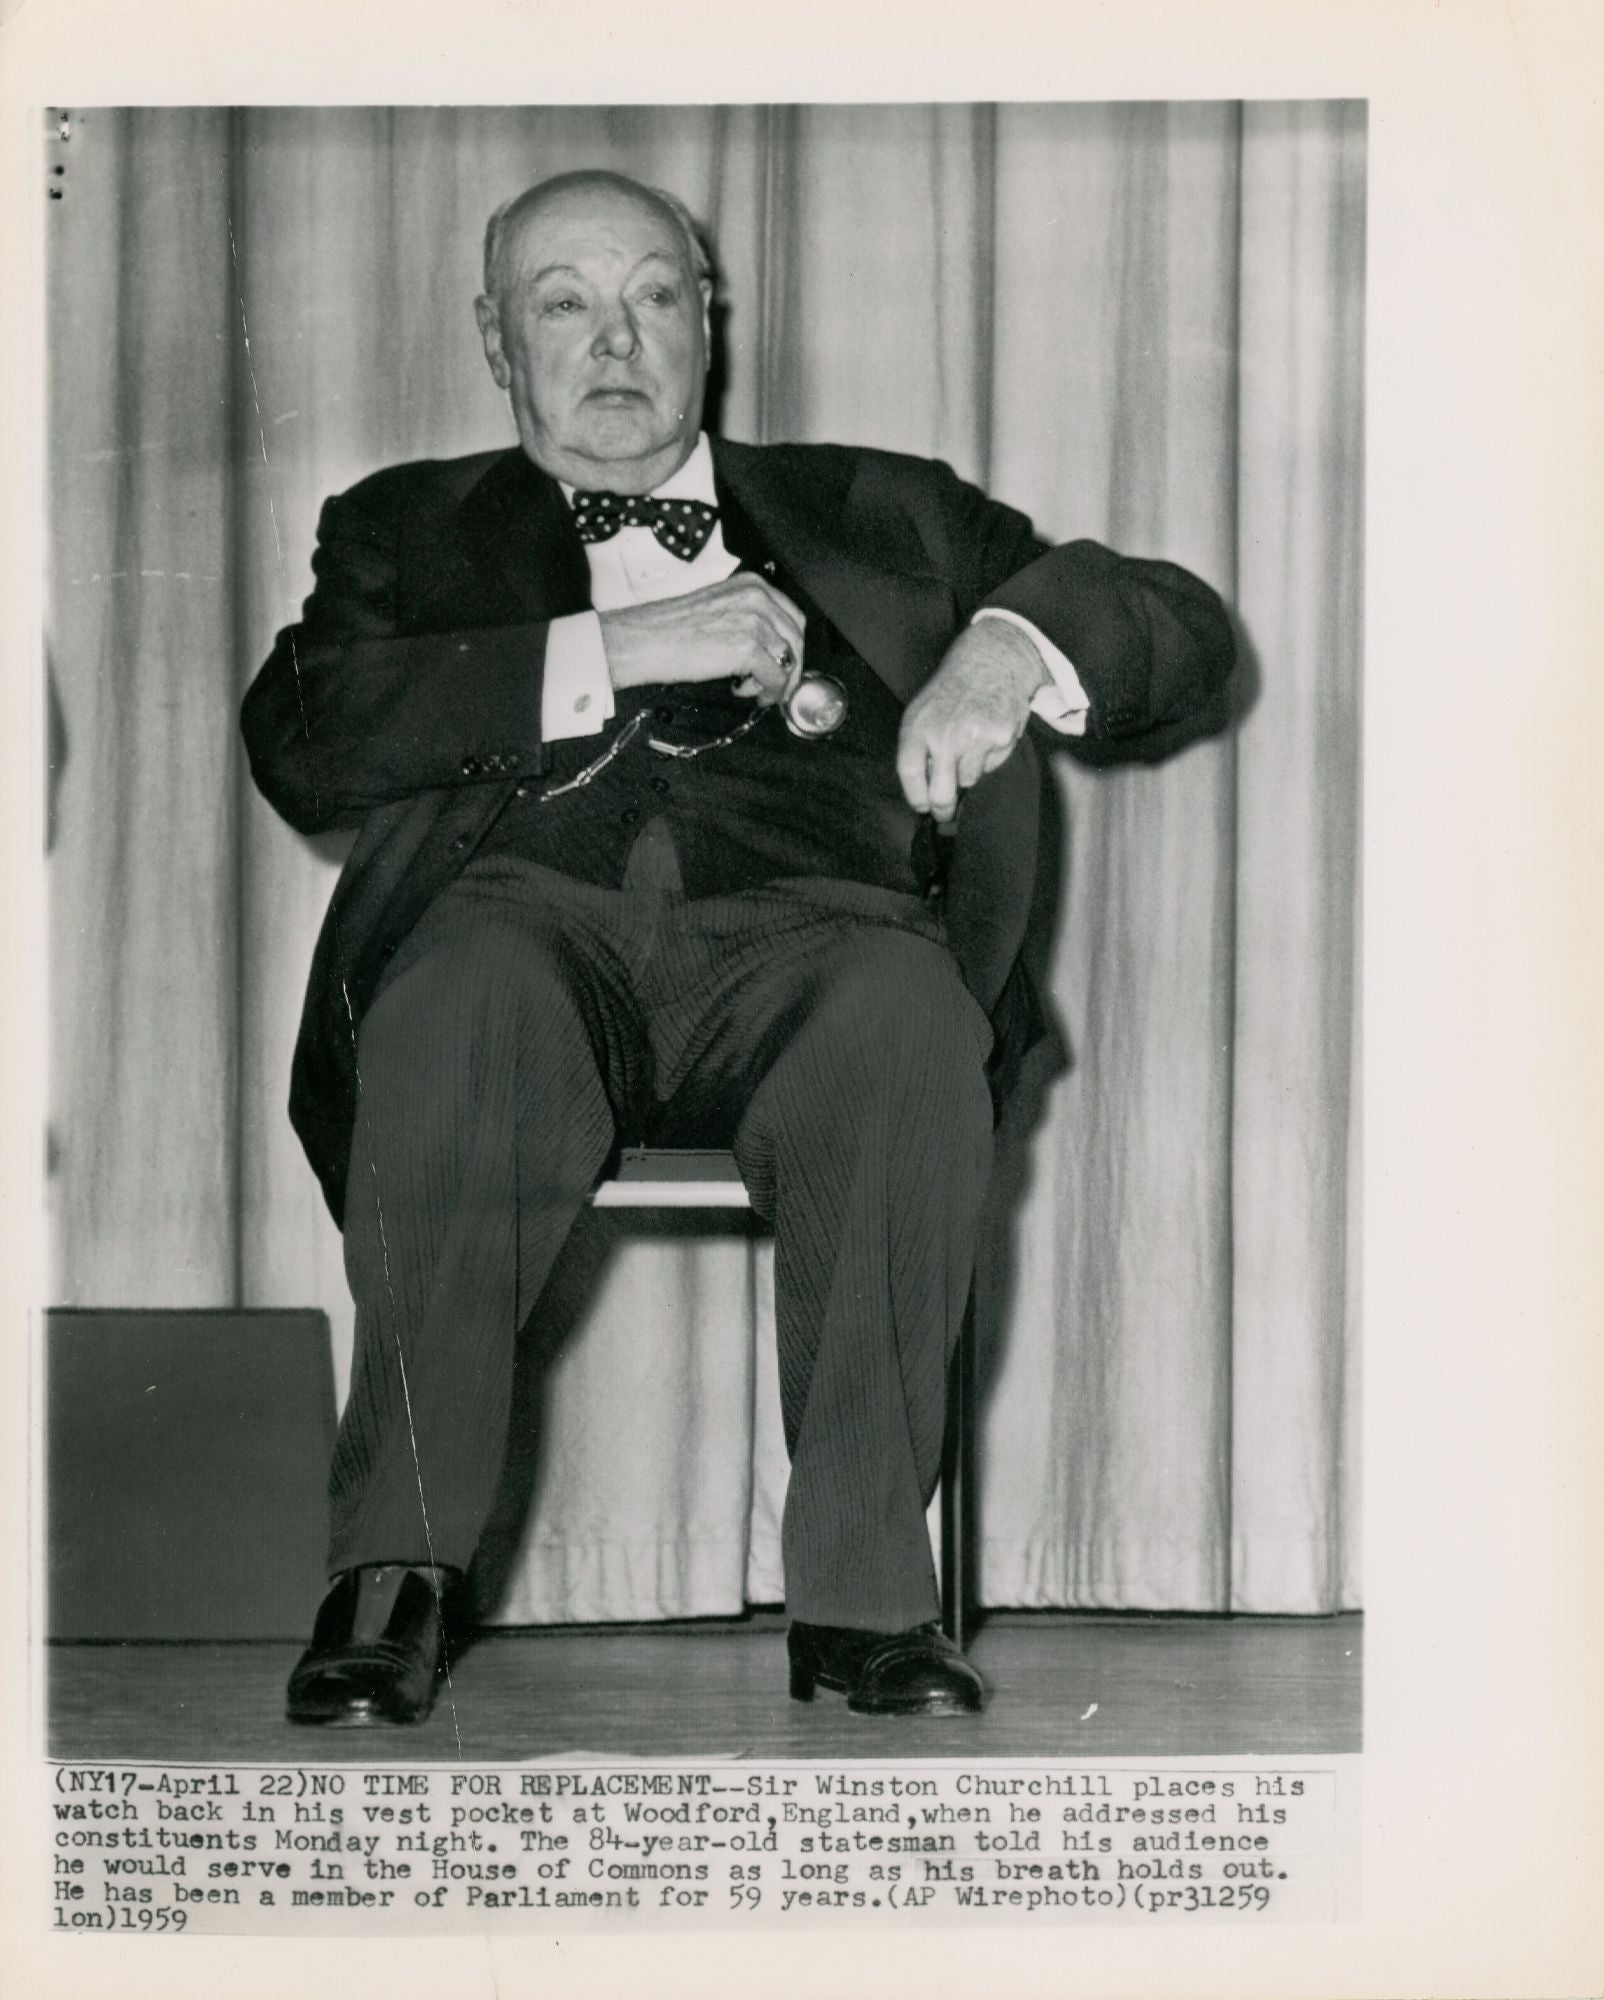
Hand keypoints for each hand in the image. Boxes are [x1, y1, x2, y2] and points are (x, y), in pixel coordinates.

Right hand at [598, 574, 805, 703]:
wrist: (645, 639)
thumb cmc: (670, 628)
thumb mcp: (718, 607)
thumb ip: (748, 618)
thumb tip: (770, 646)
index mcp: (752, 585)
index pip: (793, 617)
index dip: (793, 646)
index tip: (786, 663)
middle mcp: (757, 598)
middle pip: (796, 639)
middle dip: (791, 667)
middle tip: (776, 686)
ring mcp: (755, 621)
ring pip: (788, 661)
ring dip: (772, 681)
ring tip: (749, 687)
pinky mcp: (748, 647)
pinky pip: (775, 678)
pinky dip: (764, 691)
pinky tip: (740, 689)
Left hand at [896, 620, 1046, 821]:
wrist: (991, 661)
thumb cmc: (952, 691)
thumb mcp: (921, 712)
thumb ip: (918, 748)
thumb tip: (923, 790)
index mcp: (918, 728)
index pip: (911, 776)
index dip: (916, 798)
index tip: (922, 807)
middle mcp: (944, 735)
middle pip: (941, 795)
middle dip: (943, 809)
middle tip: (945, 813)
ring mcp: (974, 738)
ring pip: (968, 780)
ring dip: (968, 771)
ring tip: (970, 743)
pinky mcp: (1000, 738)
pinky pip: (991, 765)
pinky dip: (989, 757)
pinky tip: (987, 734)